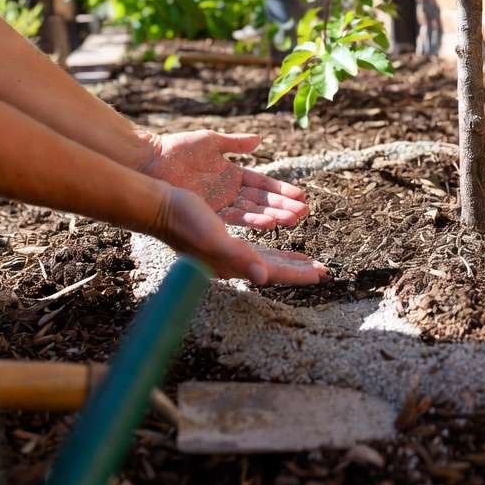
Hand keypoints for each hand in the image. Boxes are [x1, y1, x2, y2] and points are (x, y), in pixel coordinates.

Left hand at [138, 130, 307, 229]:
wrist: (149, 162)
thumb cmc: (177, 148)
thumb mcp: (210, 141)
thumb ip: (235, 143)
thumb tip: (259, 139)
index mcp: (232, 175)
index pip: (262, 185)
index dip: (281, 191)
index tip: (301, 197)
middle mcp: (229, 192)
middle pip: (261, 201)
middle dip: (283, 207)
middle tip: (305, 213)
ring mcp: (220, 204)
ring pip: (252, 211)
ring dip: (273, 215)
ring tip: (293, 219)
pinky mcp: (208, 213)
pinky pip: (234, 218)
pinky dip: (252, 220)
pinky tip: (269, 224)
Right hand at [154, 186, 327, 284]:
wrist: (160, 208)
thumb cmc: (185, 222)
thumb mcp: (214, 238)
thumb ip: (239, 258)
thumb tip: (263, 277)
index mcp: (233, 264)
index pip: (274, 272)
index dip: (299, 274)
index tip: (323, 274)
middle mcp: (231, 262)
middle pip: (273, 268)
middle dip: (298, 269)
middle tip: (323, 271)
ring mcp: (226, 252)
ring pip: (265, 257)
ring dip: (287, 258)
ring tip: (306, 260)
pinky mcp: (222, 239)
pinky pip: (254, 246)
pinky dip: (270, 246)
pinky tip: (276, 245)